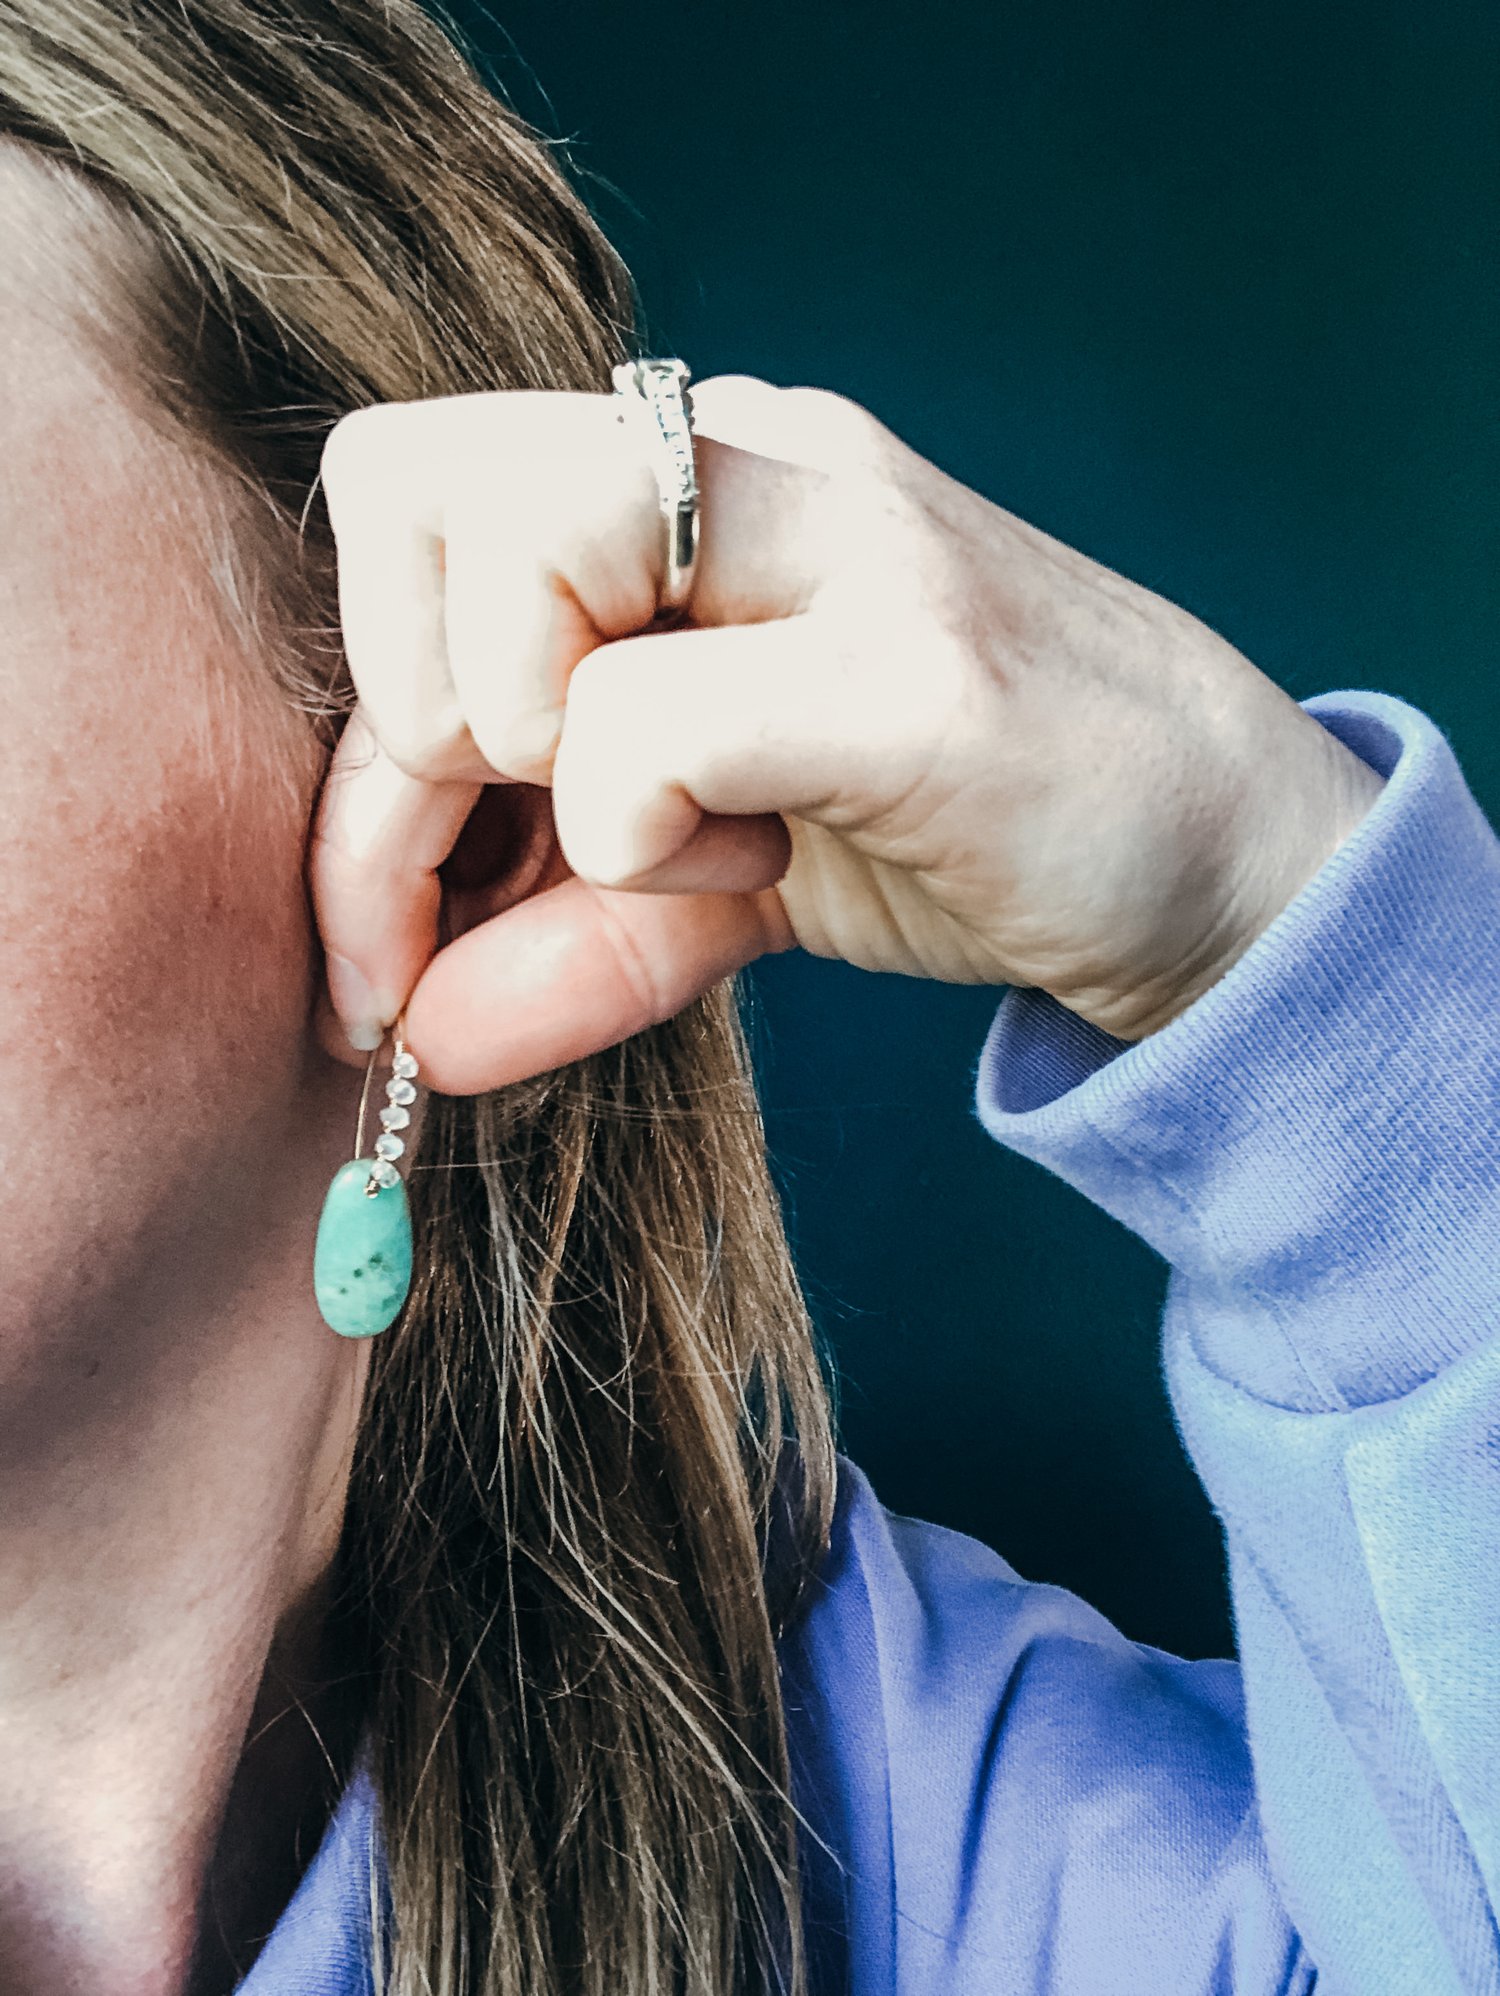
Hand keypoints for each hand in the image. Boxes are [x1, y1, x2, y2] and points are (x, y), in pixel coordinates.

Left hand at [309, 375, 1384, 1093]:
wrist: (1225, 863)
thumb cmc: (967, 835)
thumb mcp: (723, 886)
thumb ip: (567, 935)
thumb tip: (412, 1034)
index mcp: (688, 480)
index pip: (406, 516)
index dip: (359, 733)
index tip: (399, 928)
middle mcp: (749, 457)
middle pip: (410, 478)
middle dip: (403, 731)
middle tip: (503, 862)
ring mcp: (839, 533)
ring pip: (515, 534)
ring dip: (520, 747)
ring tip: (670, 842)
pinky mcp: (911, 663)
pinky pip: (641, 724)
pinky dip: (632, 836)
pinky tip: (758, 864)